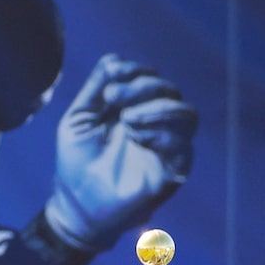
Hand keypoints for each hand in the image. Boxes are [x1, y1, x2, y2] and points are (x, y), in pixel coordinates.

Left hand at [46, 55, 198, 252]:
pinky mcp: (172, 173)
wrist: (77, 204)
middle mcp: (155, 125)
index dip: (133, 71)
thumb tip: (116, 60)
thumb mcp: (80, 116)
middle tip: (113, 98)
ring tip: (127, 119)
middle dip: (143, 86)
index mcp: (135, 108)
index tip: (106, 87)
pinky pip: (184, 147)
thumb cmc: (77, 161)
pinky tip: (136, 135)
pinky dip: (162, 133)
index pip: (150, 77)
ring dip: (158, 107)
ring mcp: (166, 148)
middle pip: (171, 90)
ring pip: (187, 114)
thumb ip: (96, 87)